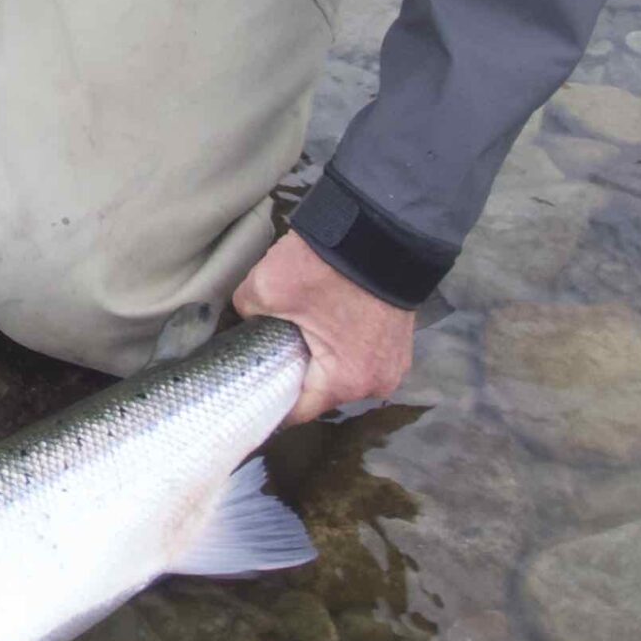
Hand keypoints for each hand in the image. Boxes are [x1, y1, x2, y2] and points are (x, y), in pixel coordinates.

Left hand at [232, 230, 414, 425]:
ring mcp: (393, 364)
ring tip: (294, 338)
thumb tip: (242, 322)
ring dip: (318, 360)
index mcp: (346, 381)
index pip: (297, 411)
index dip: (268, 403)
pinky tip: (321, 326)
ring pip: (340, 374)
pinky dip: (340, 346)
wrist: (379, 230)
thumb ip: (245, 313)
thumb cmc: (326, 265)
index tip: (247, 395)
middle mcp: (376, 383)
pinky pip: (359, 356)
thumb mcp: (267, 288)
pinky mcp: (398, 344)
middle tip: (266, 357)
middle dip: (294, 376)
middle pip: (321, 392)